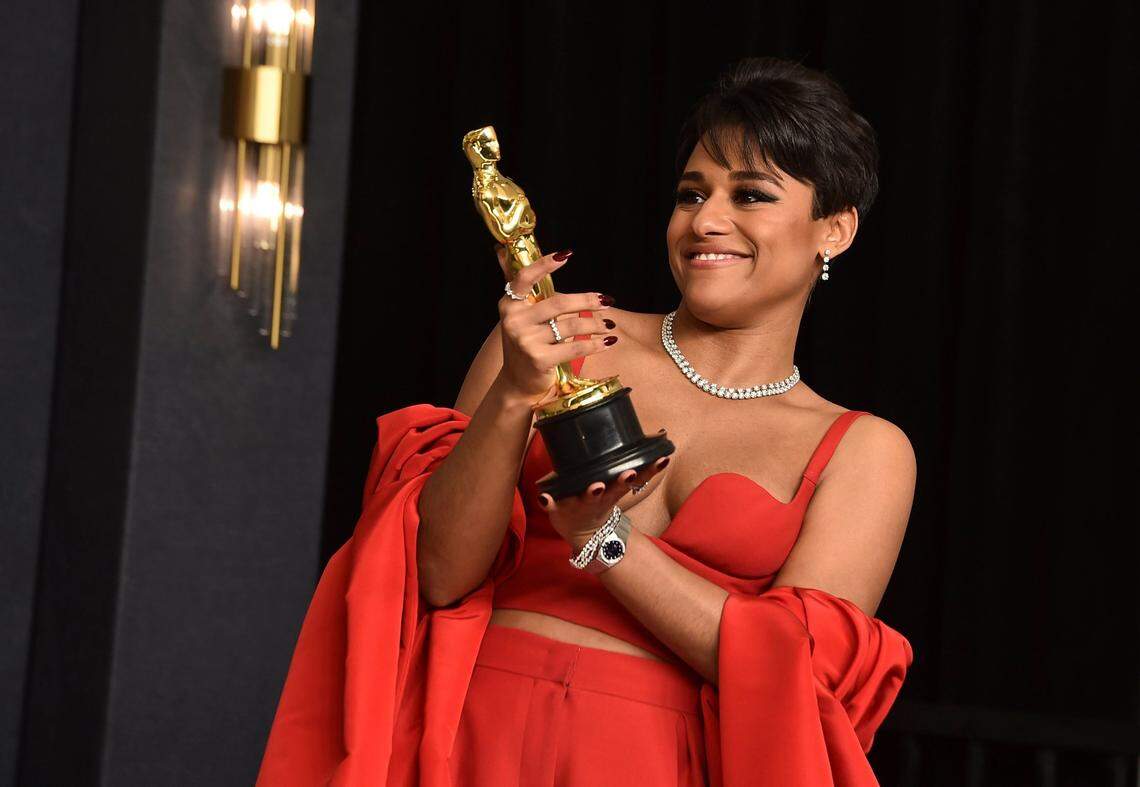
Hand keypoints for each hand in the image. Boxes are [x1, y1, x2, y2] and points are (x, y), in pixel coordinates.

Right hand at [493, 247, 617, 403]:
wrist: (517, 382)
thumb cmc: (528, 344)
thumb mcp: (525, 318)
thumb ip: (536, 297)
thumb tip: (562, 275)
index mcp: (509, 305)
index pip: (525, 278)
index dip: (544, 265)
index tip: (567, 254)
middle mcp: (514, 321)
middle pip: (560, 303)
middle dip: (588, 301)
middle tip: (606, 301)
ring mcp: (526, 341)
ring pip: (572, 325)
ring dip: (596, 324)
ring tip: (609, 325)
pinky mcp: (539, 359)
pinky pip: (576, 347)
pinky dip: (596, 344)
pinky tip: (608, 342)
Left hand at [538, 454, 671, 550]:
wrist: (583, 533)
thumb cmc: (601, 502)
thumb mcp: (621, 489)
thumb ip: (636, 470)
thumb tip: (660, 444)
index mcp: (614, 490)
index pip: (635, 479)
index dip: (649, 470)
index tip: (661, 460)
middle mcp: (599, 498)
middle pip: (613, 490)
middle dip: (621, 481)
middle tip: (627, 473)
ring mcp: (579, 504)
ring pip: (585, 498)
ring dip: (591, 492)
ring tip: (596, 486)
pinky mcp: (558, 509)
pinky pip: (551, 505)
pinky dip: (547, 501)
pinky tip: (544, 496)